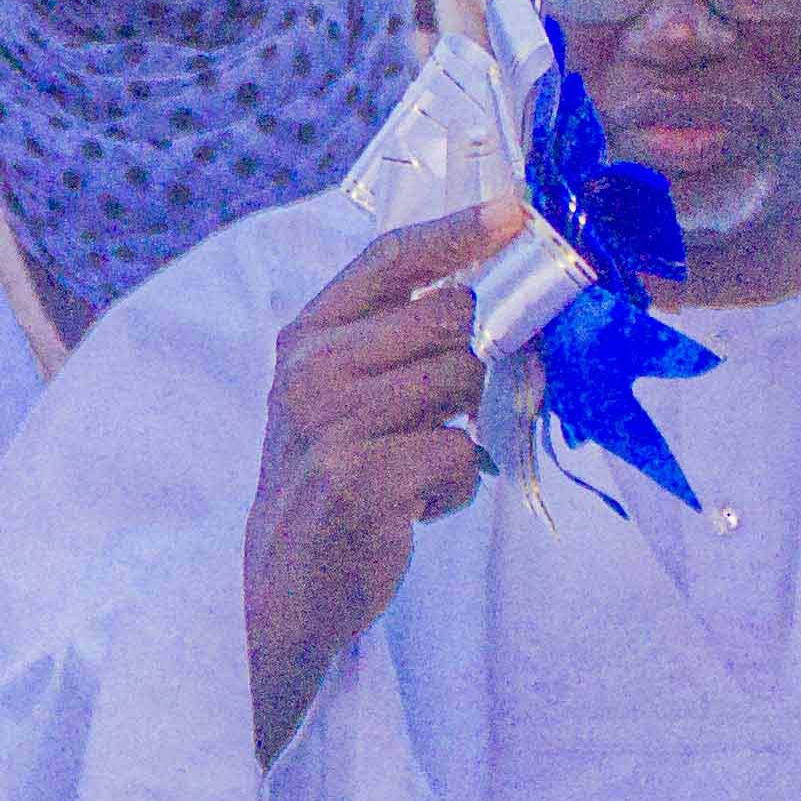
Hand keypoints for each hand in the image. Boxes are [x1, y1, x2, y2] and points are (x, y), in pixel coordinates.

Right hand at [242, 203, 520, 758]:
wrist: (281, 587)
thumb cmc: (330, 479)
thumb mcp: (342, 396)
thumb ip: (399, 344)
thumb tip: (504, 303)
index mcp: (307, 336)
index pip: (391, 258)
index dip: (460, 231)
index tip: (518, 213)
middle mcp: (311, 369)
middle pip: (452, 317)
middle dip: (483, 357)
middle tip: (469, 403)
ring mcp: (330, 423)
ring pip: (464, 383)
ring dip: (465, 431)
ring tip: (422, 466)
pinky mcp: (357, 479)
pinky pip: (458, 456)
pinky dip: (455, 488)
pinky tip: (417, 507)